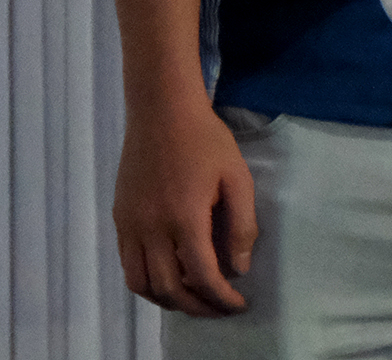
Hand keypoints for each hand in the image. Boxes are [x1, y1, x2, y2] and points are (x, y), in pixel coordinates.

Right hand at [112, 92, 255, 316]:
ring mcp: (130, 225)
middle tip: (219, 309)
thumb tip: (239, 267)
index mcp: (185, 218)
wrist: (161, 113)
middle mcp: (151, 228)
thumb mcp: (237, 178)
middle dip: (197, 307)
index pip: (202, 275)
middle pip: (169, 288)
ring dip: (168, 300)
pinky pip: (127, 265)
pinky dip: (147, 283)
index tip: (238, 305)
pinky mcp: (119, 219)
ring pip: (141, 284)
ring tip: (194, 300)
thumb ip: (241, 225)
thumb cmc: (206, 141)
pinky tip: (168, 279)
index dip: (221, 297)